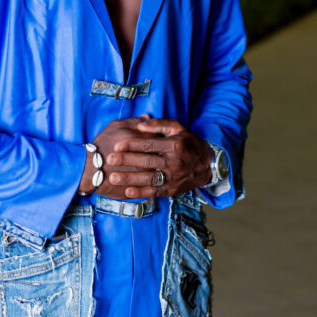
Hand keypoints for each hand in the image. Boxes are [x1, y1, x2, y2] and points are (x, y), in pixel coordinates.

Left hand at [78, 115, 211, 198]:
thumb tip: (140, 123)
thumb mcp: (178, 128)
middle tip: (110, 159)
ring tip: (113, 178)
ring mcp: (173, 178)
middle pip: (147, 161)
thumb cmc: (188, 142)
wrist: (206, 165)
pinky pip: (154, 192)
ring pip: (148, 178)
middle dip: (127, 161)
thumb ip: (159, 124)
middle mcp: (174, 162)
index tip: (117, 145)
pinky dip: (141, 193)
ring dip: (130, 179)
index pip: (149, 145)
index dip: (132, 145)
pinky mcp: (171, 190)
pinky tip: (127, 192)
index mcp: (174, 145)